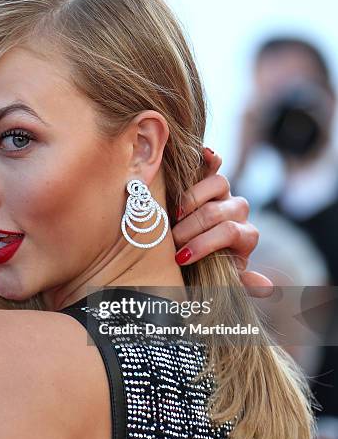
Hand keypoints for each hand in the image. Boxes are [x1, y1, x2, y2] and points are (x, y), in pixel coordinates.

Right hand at [172, 147, 272, 296]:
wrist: (197, 254)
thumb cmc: (208, 268)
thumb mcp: (224, 280)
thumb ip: (243, 283)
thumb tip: (266, 286)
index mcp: (245, 235)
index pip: (229, 232)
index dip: (204, 244)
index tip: (181, 257)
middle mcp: (238, 211)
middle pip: (217, 211)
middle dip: (192, 228)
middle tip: (172, 239)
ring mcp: (224, 194)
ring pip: (218, 184)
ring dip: (193, 198)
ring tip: (174, 213)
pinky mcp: (208, 180)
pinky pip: (213, 164)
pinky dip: (209, 158)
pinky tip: (203, 152)